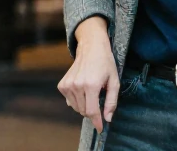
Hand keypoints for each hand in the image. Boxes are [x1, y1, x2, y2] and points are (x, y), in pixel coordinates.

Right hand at [58, 17, 117, 131]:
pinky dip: (77, 100)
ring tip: (91, 93)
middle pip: (84, 111)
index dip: (97, 122)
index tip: (100, 129)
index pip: (92, 111)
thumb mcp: (114, 81)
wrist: (91, 47)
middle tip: (99, 100)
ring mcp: (68, 85)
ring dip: (85, 106)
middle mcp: (77, 85)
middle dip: (93, 111)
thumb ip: (112, 102)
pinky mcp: (62, 85)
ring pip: (76, 108)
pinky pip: (70, 101)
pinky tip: (83, 90)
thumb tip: (107, 119)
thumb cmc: (105, 63)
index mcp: (91, 85)